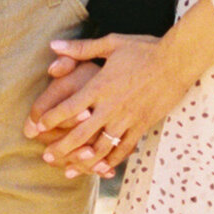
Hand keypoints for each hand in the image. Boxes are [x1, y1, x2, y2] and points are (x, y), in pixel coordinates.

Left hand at [26, 32, 186, 175]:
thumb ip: (80, 49)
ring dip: (82, 160)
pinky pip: (124, 149)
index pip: (68, 108)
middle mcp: (111, 106)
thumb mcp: (111, 43)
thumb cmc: (143, 49)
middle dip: (61, 148)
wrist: (177, 61)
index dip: (51, 119)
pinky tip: (101, 169)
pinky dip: (111, 161)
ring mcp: (127, 119)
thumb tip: (53, 46)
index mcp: (100, 86)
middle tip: (46, 157)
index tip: (37, 128)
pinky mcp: (142, 126)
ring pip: (100, 147)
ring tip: (68, 170)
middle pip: (80, 133)